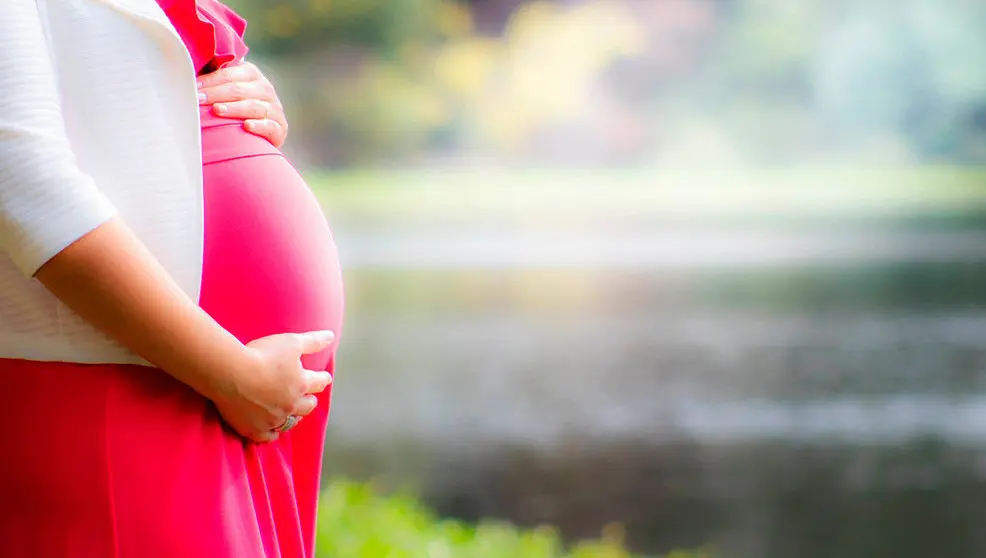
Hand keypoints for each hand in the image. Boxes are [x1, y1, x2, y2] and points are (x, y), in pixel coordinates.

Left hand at [197, 61, 288, 147]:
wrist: (261, 132)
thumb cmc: (234, 107)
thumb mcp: (227, 91)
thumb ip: (214, 81)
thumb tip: (185, 72)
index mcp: (252, 74)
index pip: (230, 75)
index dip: (211, 81)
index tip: (193, 88)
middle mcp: (266, 89)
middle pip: (239, 90)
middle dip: (217, 94)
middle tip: (198, 100)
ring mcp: (275, 108)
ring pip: (254, 106)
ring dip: (234, 109)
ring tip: (217, 111)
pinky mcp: (280, 127)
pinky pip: (270, 125)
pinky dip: (259, 125)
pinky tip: (246, 126)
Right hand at [211, 330, 334, 442]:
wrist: (230, 372)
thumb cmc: (261, 354)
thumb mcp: (291, 342)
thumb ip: (312, 341)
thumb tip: (330, 336)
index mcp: (301, 383)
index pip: (319, 382)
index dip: (322, 378)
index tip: (323, 377)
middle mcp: (291, 404)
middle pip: (307, 406)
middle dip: (309, 400)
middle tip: (309, 397)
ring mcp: (273, 419)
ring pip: (290, 422)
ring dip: (293, 417)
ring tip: (292, 414)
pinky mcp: (254, 429)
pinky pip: (268, 437)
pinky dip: (272, 434)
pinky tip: (272, 433)